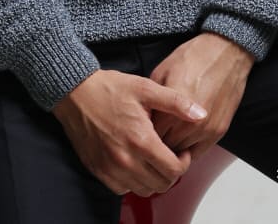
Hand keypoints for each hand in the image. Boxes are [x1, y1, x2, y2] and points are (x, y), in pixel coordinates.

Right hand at [51, 68, 207, 196]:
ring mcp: (110, 169)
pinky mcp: (99, 172)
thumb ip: (176, 102)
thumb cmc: (109, 89)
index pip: (174, 170)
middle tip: (169, 154)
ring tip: (153, 157)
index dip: (184, 162)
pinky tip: (134, 161)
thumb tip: (201, 113)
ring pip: (143, 190)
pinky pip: (123, 189)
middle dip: (171, 172)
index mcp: (141, 140)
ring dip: (153, 178)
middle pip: (161, 184)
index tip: (181, 151)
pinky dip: (133, 181)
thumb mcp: (146, 88)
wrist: (76, 94)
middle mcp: (126, 160)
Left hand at [149, 32, 254, 161]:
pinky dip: (189, 150)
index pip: (151, 137)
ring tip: (168, 135)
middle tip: (154, 134)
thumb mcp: (162, 72)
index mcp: (171, 111)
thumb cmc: (193, 57)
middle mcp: (189, 125)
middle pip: (165, 149)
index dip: (144, 134)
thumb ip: (152, 99)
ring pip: (182, 153)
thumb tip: (144, 116)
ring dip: (174, 147)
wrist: (225, 52)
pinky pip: (199, 152)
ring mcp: (206, 131)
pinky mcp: (219, 132)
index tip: (142, 130)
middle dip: (157, 143)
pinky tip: (183, 139)